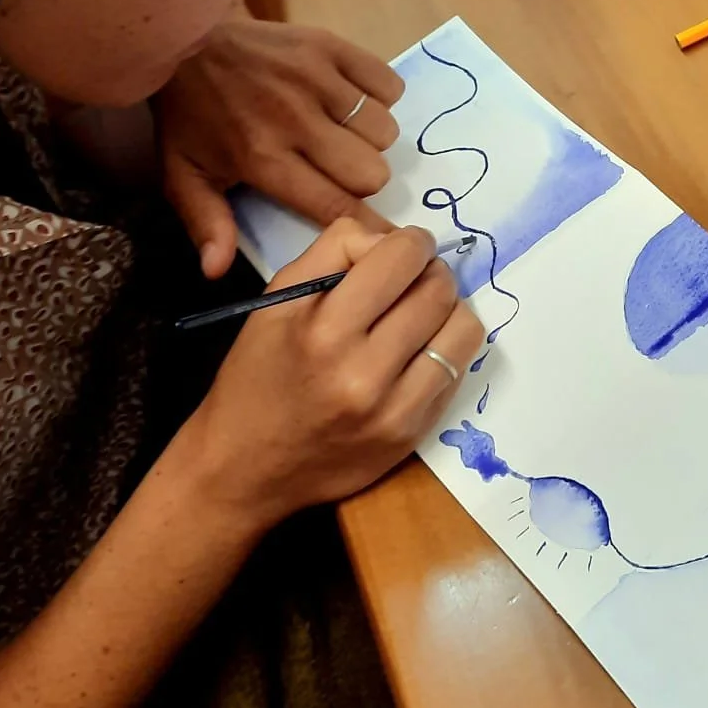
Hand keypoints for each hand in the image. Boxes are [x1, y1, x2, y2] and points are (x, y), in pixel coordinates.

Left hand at [156, 21, 403, 279]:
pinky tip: (353, 101)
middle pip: (371, 172)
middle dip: (363, 180)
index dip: (366, 227)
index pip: (333, 205)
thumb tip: (216, 271)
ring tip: (344, 133)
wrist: (188, 38)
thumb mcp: (183, 174)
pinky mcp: (332, 47)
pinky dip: (380, 98)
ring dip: (370, 139)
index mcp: (263, 158)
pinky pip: (388, 85)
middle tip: (341, 170)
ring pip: (384, 131)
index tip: (384, 236)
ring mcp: (318, 79)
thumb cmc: (192, 114)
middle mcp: (296, 119)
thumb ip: (206, 223)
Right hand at [188, 219, 484, 525]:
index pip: (401, 258)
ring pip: (463, 328)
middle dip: (430, 272)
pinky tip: (417, 352)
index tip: (405, 249)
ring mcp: (393, 409)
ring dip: (447, 310)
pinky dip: (444, 351)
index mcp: (324, 329)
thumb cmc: (256, 376)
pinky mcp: (411, 435)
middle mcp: (363, 371)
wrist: (244, 469)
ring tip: (420, 314)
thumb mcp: (277, 300)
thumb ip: (335, 251)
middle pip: (438, 289)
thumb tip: (392, 238)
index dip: (411, 242)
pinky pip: (457, 371)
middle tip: (412, 280)